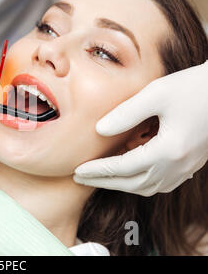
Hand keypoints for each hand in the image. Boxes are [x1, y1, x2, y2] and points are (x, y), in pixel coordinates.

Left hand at [74, 61, 207, 195]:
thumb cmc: (195, 86)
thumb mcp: (156, 93)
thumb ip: (125, 113)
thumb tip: (99, 130)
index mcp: (169, 150)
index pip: (123, 167)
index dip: (98, 170)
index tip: (78, 171)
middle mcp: (179, 165)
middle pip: (133, 184)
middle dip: (104, 182)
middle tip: (80, 178)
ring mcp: (188, 167)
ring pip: (148, 188)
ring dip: (122, 185)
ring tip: (101, 177)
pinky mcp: (192, 163)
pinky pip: (162, 183)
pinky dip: (141, 183)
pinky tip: (130, 174)